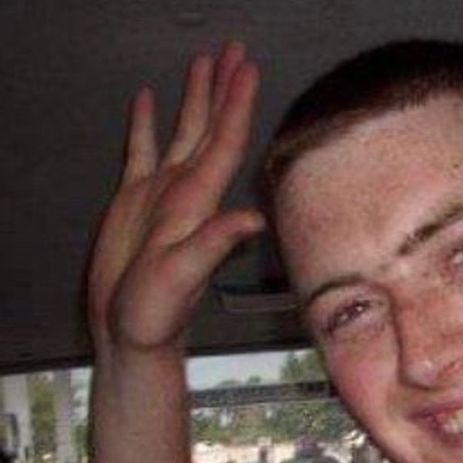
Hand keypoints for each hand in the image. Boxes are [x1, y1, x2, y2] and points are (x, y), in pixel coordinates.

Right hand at [87, 42, 264, 354]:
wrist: (132, 333)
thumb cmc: (157, 314)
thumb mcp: (184, 278)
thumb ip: (215, 245)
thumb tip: (251, 218)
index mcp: (198, 202)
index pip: (224, 142)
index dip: (237, 105)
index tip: (248, 70)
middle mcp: (187, 193)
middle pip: (210, 129)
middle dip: (224, 89)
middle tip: (235, 50)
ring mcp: (163, 195)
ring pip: (183, 133)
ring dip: (195, 99)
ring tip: (205, 62)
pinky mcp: (136, 202)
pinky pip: (143, 152)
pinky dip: (148, 125)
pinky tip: (152, 101)